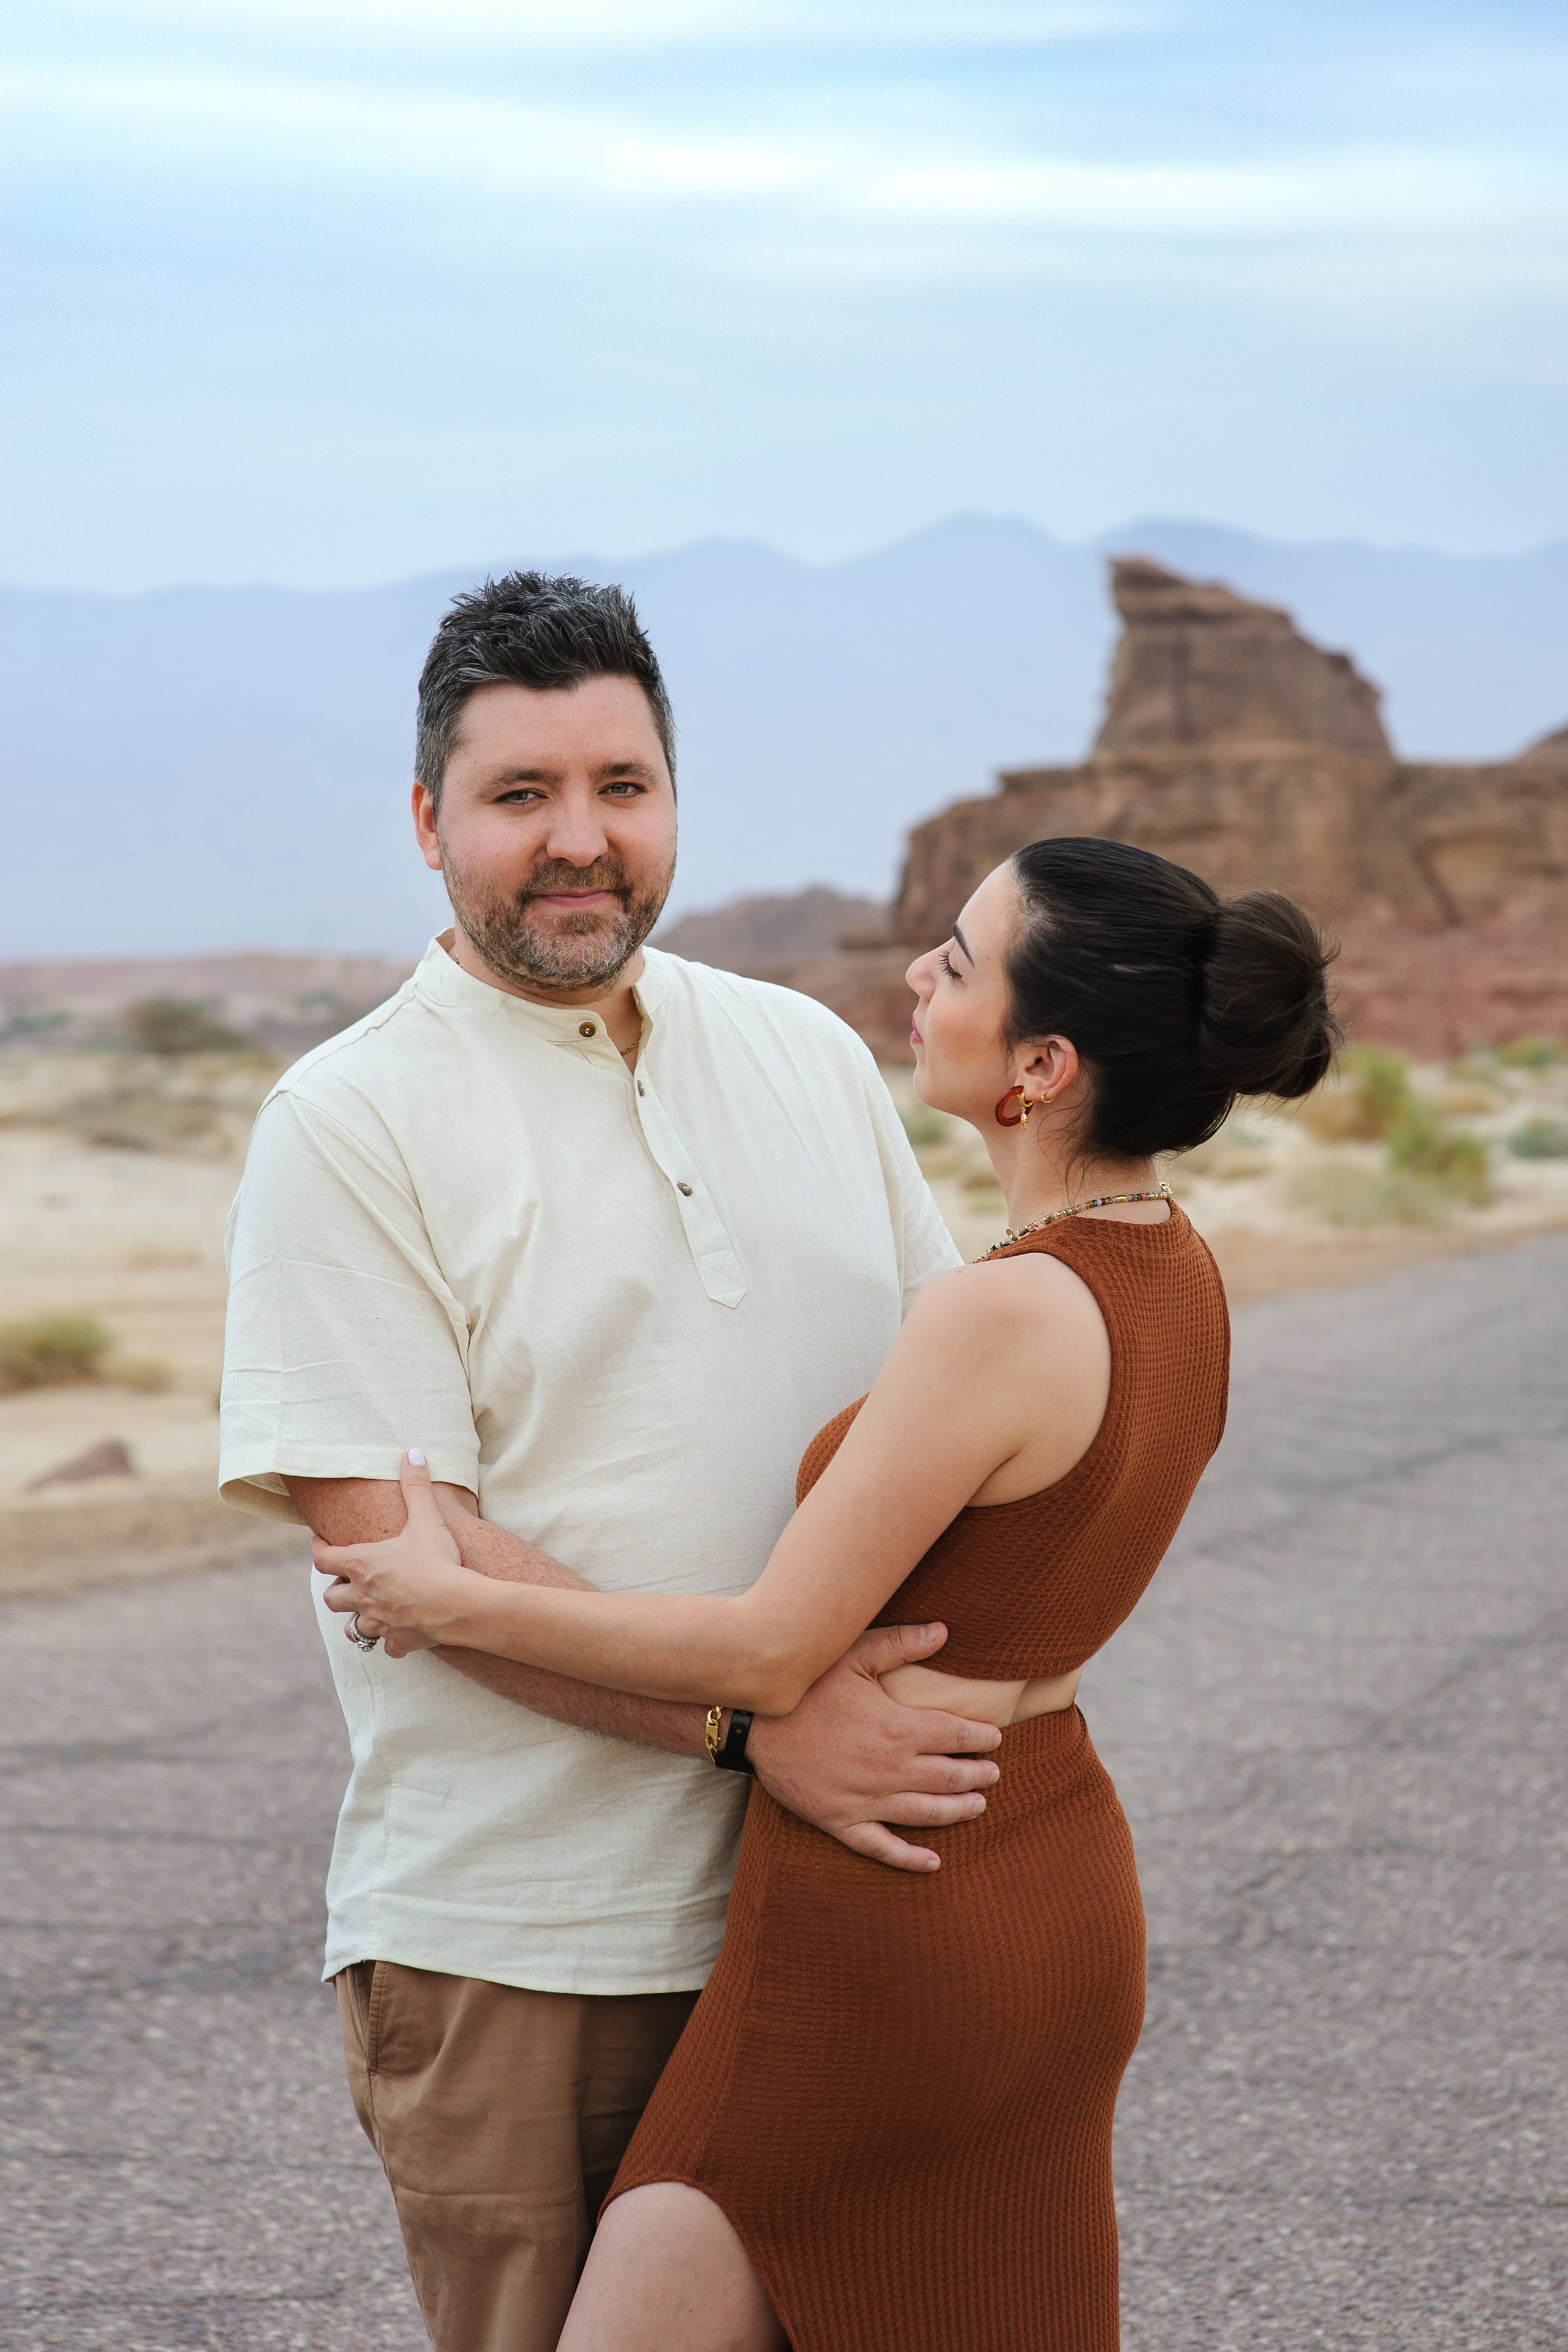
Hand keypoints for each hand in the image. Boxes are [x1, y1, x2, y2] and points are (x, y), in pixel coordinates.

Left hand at [314, 1451, 474, 1647]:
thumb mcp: (427, 1518)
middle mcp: (363, 1595)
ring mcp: (379, 1621)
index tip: (320, 1543)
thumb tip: (412, 1453)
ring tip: (369, 1609)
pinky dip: (389, 1640)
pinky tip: (398, 1633)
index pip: (323, 1559)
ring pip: (352, 1627)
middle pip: (331, 1598)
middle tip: (347, 1580)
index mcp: (362, 1564)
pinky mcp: (398, 1640)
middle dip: (336, 1589)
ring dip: (357, 1617)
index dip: (318, 1549)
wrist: (457, 1604)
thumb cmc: (437, 1560)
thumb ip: (416, 1486)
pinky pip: (386, 1646)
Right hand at [747, 1623, 1002, 1873]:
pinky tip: (933, 1862)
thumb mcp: (853, 1654)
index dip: (981, 1738)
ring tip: (978, 1807)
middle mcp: (890, 1770)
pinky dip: (910, 1859)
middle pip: (948, 1777)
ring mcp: (866, 1801)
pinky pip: (882, 1848)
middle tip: (993, 1774)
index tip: (995, 1738)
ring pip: (926, 1813)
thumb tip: (944, 1630)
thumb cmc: (805, 1686)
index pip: (955, 1736)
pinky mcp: (842, 1822)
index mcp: (898, 1728)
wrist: (754, 1724)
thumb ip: (901, 1644)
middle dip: (977, 1775)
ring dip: (958, 1811)